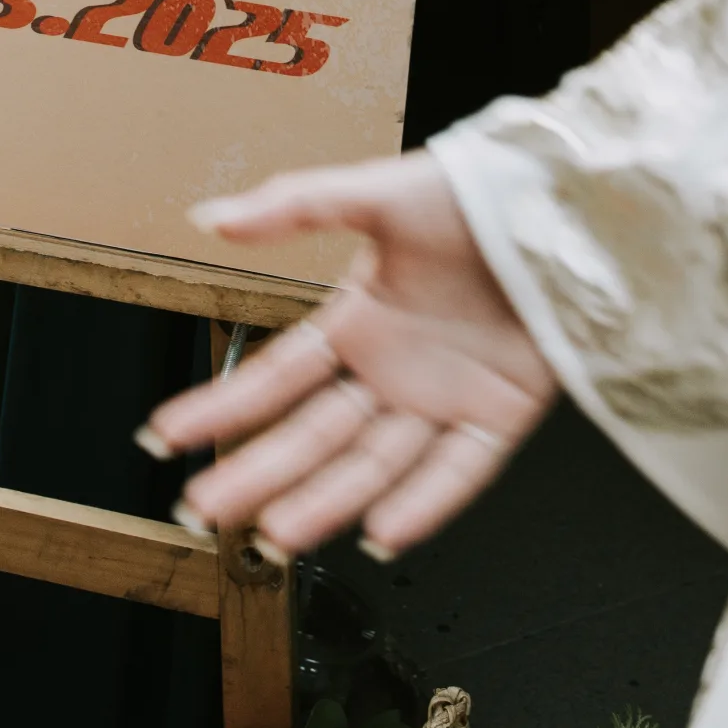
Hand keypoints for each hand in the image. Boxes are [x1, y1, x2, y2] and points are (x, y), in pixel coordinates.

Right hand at [144, 152, 556, 558]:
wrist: (562, 202)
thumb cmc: (470, 189)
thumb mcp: (374, 192)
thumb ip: (293, 206)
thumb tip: (209, 217)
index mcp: (359, 318)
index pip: (276, 376)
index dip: (222, 407)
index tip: (166, 436)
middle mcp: (394, 367)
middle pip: (313, 434)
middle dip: (256, 474)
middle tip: (201, 511)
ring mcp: (445, 397)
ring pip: (374, 463)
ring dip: (325, 501)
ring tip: (276, 538)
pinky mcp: (502, 414)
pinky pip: (459, 470)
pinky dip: (424, 503)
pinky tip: (384, 533)